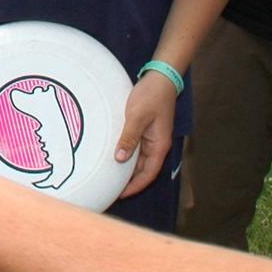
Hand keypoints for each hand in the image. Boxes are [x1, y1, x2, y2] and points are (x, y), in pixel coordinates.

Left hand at [115, 69, 176, 198]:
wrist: (160, 77)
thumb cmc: (151, 95)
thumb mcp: (137, 116)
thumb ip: (129, 137)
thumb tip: (120, 159)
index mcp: (159, 145)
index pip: (149, 174)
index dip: (136, 186)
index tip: (120, 194)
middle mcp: (157, 145)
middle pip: (144, 170)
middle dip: (130, 180)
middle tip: (111, 188)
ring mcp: (152, 138)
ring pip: (139, 160)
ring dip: (127, 168)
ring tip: (110, 175)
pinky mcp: (146, 130)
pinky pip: (136, 148)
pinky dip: (126, 153)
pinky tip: (114, 155)